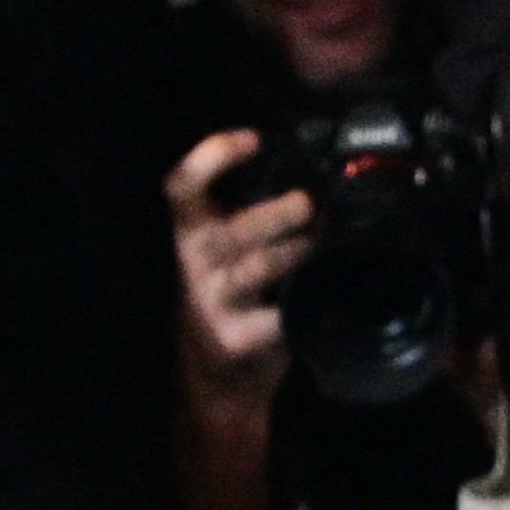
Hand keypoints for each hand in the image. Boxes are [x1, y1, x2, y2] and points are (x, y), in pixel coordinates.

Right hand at [169, 131, 315, 402]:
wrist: (219, 370)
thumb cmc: (232, 291)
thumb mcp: (226, 244)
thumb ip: (250, 208)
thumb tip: (315, 164)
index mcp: (190, 229)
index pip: (182, 186)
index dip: (211, 157)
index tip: (252, 139)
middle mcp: (195, 263)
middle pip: (231, 231)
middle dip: (276, 214)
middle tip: (309, 204)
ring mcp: (213, 303)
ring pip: (257, 269)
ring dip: (297, 252)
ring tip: (323, 242)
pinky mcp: (237, 338)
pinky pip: (278, 316)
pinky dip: (307, 302)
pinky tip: (326, 291)